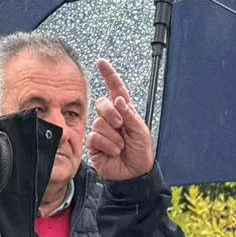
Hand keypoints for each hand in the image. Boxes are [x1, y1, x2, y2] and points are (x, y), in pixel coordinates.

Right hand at [86, 59, 154, 181]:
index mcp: (125, 112)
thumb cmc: (141, 152)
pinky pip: (95, 137)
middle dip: (112, 114)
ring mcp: (102, 130)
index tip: (102, 62)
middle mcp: (111, 119)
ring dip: (114, 136)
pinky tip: (114, 151)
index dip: (109, 75)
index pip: (116, 89)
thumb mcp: (141, 131)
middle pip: (102, 104)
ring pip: (99, 123)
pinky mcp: (94, 143)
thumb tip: (119, 99)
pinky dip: (108, 145)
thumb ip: (129, 114)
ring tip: (121, 146)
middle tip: (121, 126)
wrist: (134, 174)